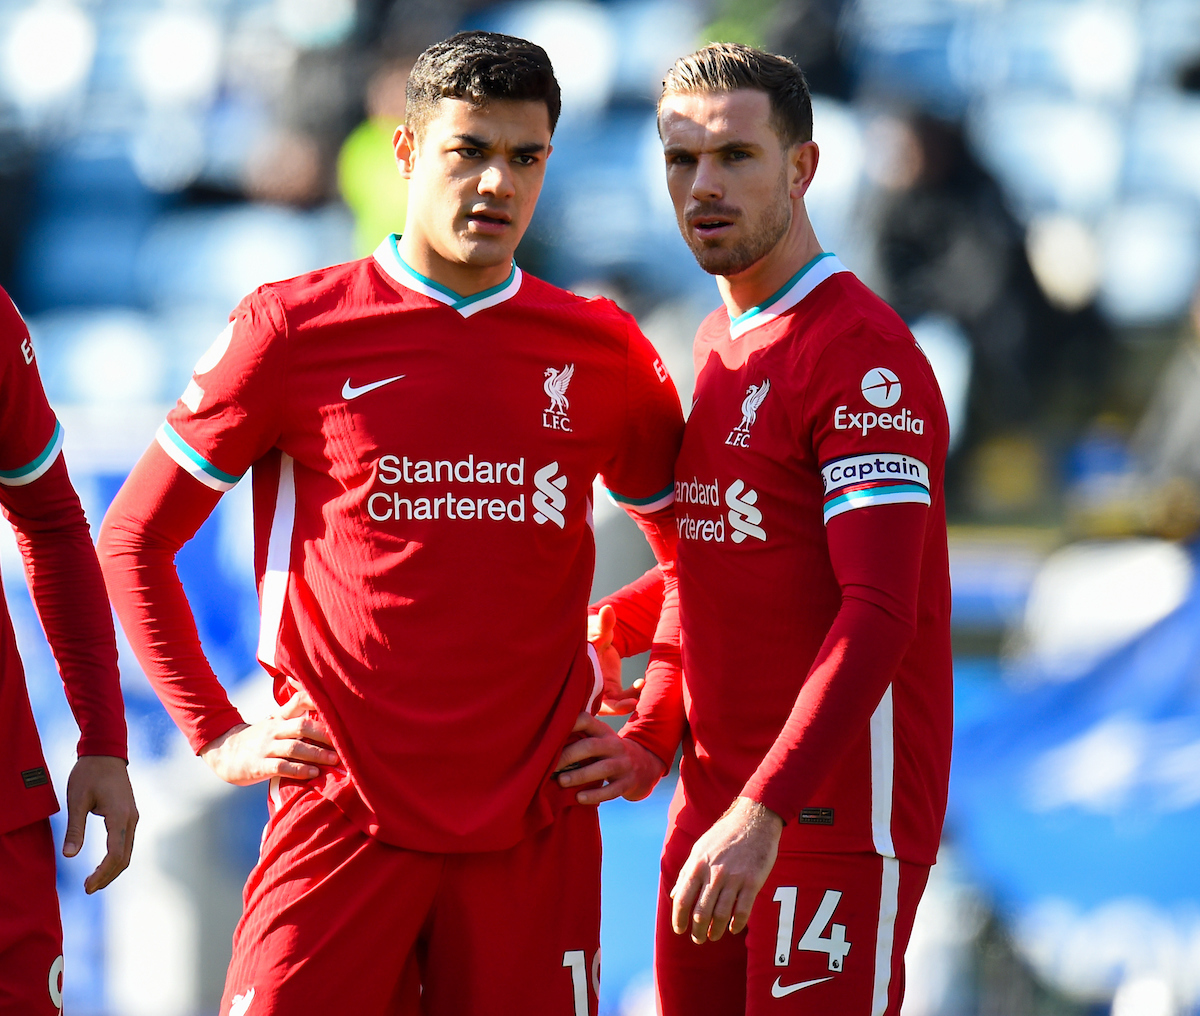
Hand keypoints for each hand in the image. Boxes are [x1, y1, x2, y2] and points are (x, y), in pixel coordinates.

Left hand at [63, 755, 137, 893]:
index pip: (115, 854)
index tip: (87, 886)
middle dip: (107, 876)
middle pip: (125, 857)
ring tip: (94, 881)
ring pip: (127, 851)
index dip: (102, 873)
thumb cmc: (89, 774)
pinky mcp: (129, 815)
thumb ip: (74, 829)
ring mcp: (132, 817)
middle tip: (88, 889)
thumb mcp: (76, 800)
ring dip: (112, 869)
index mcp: (119, 816)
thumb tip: (69, 855)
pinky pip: (126, 842)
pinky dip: (116, 858)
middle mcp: (131, 819)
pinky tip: (103, 864)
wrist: (105, 753)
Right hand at [199, 690, 337, 785]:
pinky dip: (299, 770)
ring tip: (334, 760)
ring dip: (316, 754)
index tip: (339, 706)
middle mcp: (274, 729)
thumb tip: (322, 707)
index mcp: (279, 718)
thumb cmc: (258, 738)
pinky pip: (281, 767)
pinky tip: (313, 773)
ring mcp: (265, 747)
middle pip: (302, 726)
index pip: (298, 701)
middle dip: (324, 734)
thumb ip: (295, 714)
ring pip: (294, 748)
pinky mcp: (259, 766)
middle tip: (344, 742)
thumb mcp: (274, 721)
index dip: (317, 700)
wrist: (224, 753)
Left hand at [554, 712, 666, 803]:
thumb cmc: (607, 751)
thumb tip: (544, 741)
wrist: (642, 765)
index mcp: (603, 731)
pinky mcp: (627, 783)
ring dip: (580, 775)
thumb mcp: (599, 738)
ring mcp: (623, 764)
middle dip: (569, 755)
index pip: (587, 721)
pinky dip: (594, 795)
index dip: (570, 723)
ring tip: (561, 781)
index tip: (552, 732)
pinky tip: (579, 798)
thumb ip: (580, 736)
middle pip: (591, 746)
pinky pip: (611, 790)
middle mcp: (614, 745)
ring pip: (602, 768)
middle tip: (550, 766)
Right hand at [590, 605, 642, 714]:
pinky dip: (631, 692)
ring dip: (626, 702)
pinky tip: (641, 682)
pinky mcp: (611, 689)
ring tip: (640, 691)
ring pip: (613, 704)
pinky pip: (621, 696)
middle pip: (599, 705)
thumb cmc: (589, 633)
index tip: (622, 701)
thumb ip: (602, 624)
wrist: (594, 637)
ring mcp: (600, 690)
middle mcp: (587, 687)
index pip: (585, 695)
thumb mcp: (594, 629)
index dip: (598, 700)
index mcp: (578, 676)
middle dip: (616, 707)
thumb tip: (608, 610)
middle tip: (633, 703)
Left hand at [671, 797, 782, 943]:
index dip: (679, 919)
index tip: (679, 930)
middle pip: (701, 912)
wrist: (754, 820)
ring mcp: (734, 878)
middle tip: (697, 938)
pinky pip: (742, 910)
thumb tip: (675, 895)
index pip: (682, 899)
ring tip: (712, 936)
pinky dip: (736, 924)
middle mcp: (714, 873)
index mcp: (697, 865)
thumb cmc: (724, 835)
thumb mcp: (699, 848)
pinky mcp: (752, 882)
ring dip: (715, 931)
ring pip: (721, 915)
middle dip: (696, 930)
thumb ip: (686, 872)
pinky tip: (733, 928)